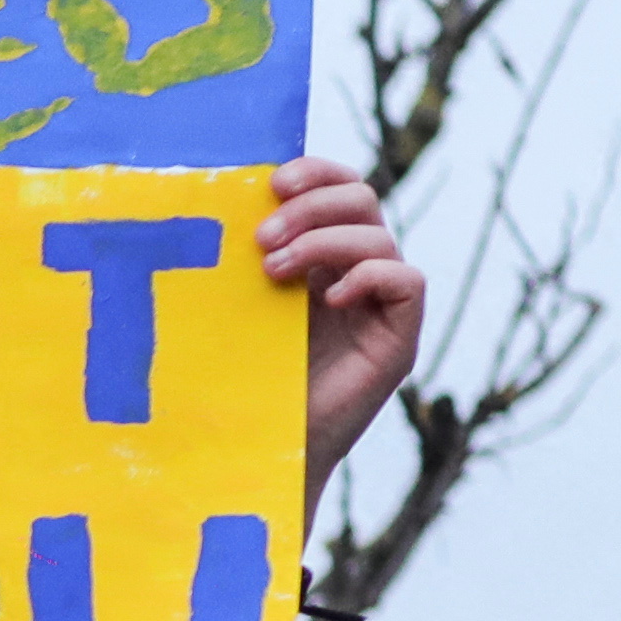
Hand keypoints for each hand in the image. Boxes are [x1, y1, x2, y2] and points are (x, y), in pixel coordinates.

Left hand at [264, 152, 425, 507]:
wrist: (259, 449)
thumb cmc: (238, 379)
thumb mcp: (237, 305)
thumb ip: (241, 259)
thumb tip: (213, 202)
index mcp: (318, 255)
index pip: (336, 186)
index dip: (315, 172)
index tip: (272, 183)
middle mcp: (354, 272)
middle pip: (362, 199)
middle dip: (313, 206)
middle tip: (263, 237)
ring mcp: (379, 304)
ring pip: (379, 235)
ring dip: (326, 240)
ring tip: (276, 269)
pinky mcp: (399, 337)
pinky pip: (408, 280)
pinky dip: (371, 275)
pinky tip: (331, 297)